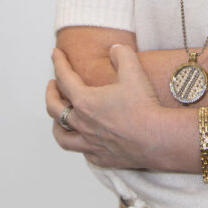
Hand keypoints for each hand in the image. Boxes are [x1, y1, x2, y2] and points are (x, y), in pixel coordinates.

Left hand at [46, 44, 162, 168]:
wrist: (157, 138)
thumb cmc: (143, 106)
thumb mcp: (133, 70)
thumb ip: (121, 54)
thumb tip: (115, 49)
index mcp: (85, 101)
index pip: (64, 77)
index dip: (58, 62)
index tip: (55, 53)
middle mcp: (82, 124)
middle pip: (54, 108)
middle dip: (50, 92)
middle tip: (52, 84)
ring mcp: (90, 143)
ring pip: (62, 136)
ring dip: (57, 124)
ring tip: (58, 117)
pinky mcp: (101, 158)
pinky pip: (83, 152)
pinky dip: (80, 143)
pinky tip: (84, 139)